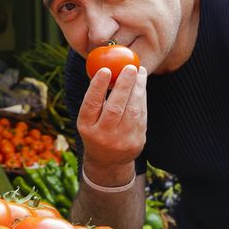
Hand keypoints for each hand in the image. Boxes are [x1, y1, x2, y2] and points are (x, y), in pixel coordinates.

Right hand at [77, 64, 146, 183]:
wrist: (108, 161)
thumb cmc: (96, 130)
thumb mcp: (88, 119)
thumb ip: (96, 100)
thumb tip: (108, 68)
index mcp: (86, 127)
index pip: (91, 105)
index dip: (98, 87)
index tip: (105, 69)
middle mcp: (102, 135)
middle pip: (114, 108)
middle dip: (124, 85)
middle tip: (130, 67)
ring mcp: (121, 141)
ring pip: (132, 111)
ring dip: (138, 89)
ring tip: (140, 72)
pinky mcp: (137, 142)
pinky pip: (142, 116)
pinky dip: (142, 99)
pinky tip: (142, 86)